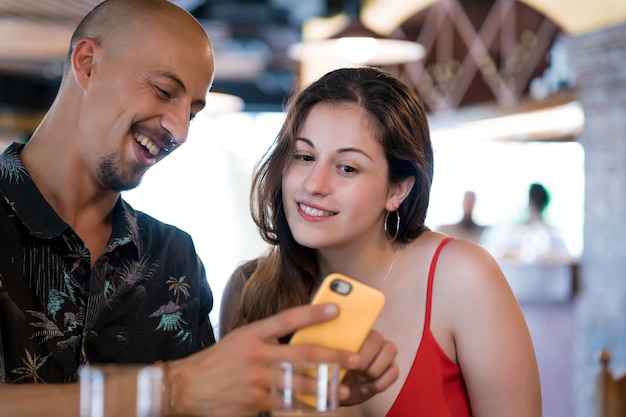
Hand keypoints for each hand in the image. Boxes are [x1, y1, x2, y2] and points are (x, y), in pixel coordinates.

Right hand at [167, 303, 358, 416]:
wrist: (186, 388)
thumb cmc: (217, 362)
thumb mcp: (240, 340)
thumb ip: (266, 338)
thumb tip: (299, 336)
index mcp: (252, 334)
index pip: (287, 319)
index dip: (313, 313)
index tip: (336, 310)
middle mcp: (256, 355)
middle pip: (302, 353)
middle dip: (332, 356)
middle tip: (354, 358)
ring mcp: (256, 380)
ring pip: (299, 382)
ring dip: (324, 386)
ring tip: (342, 390)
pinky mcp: (255, 402)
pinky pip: (286, 404)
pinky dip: (304, 405)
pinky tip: (318, 407)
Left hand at [339, 330, 398, 405]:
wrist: (339, 391)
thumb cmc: (332, 373)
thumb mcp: (328, 364)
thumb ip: (332, 356)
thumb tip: (336, 358)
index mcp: (354, 333)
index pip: (360, 329)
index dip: (355, 349)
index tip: (346, 365)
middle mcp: (371, 338)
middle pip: (377, 339)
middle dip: (364, 360)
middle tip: (353, 373)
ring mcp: (383, 351)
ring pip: (390, 350)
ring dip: (374, 370)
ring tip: (359, 380)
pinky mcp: (391, 367)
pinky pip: (394, 371)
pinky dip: (380, 383)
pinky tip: (365, 388)